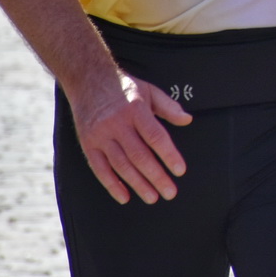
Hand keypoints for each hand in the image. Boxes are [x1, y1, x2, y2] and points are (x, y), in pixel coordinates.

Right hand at [68, 72, 190, 204]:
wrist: (88, 79)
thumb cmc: (124, 87)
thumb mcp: (149, 90)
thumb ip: (169, 107)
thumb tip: (187, 120)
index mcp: (136, 109)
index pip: (155, 136)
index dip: (168, 155)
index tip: (180, 170)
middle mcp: (117, 124)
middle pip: (139, 155)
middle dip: (156, 176)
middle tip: (170, 192)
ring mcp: (100, 135)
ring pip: (121, 165)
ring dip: (138, 184)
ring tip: (153, 197)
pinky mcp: (88, 144)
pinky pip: (100, 169)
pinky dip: (112, 185)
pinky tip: (125, 196)